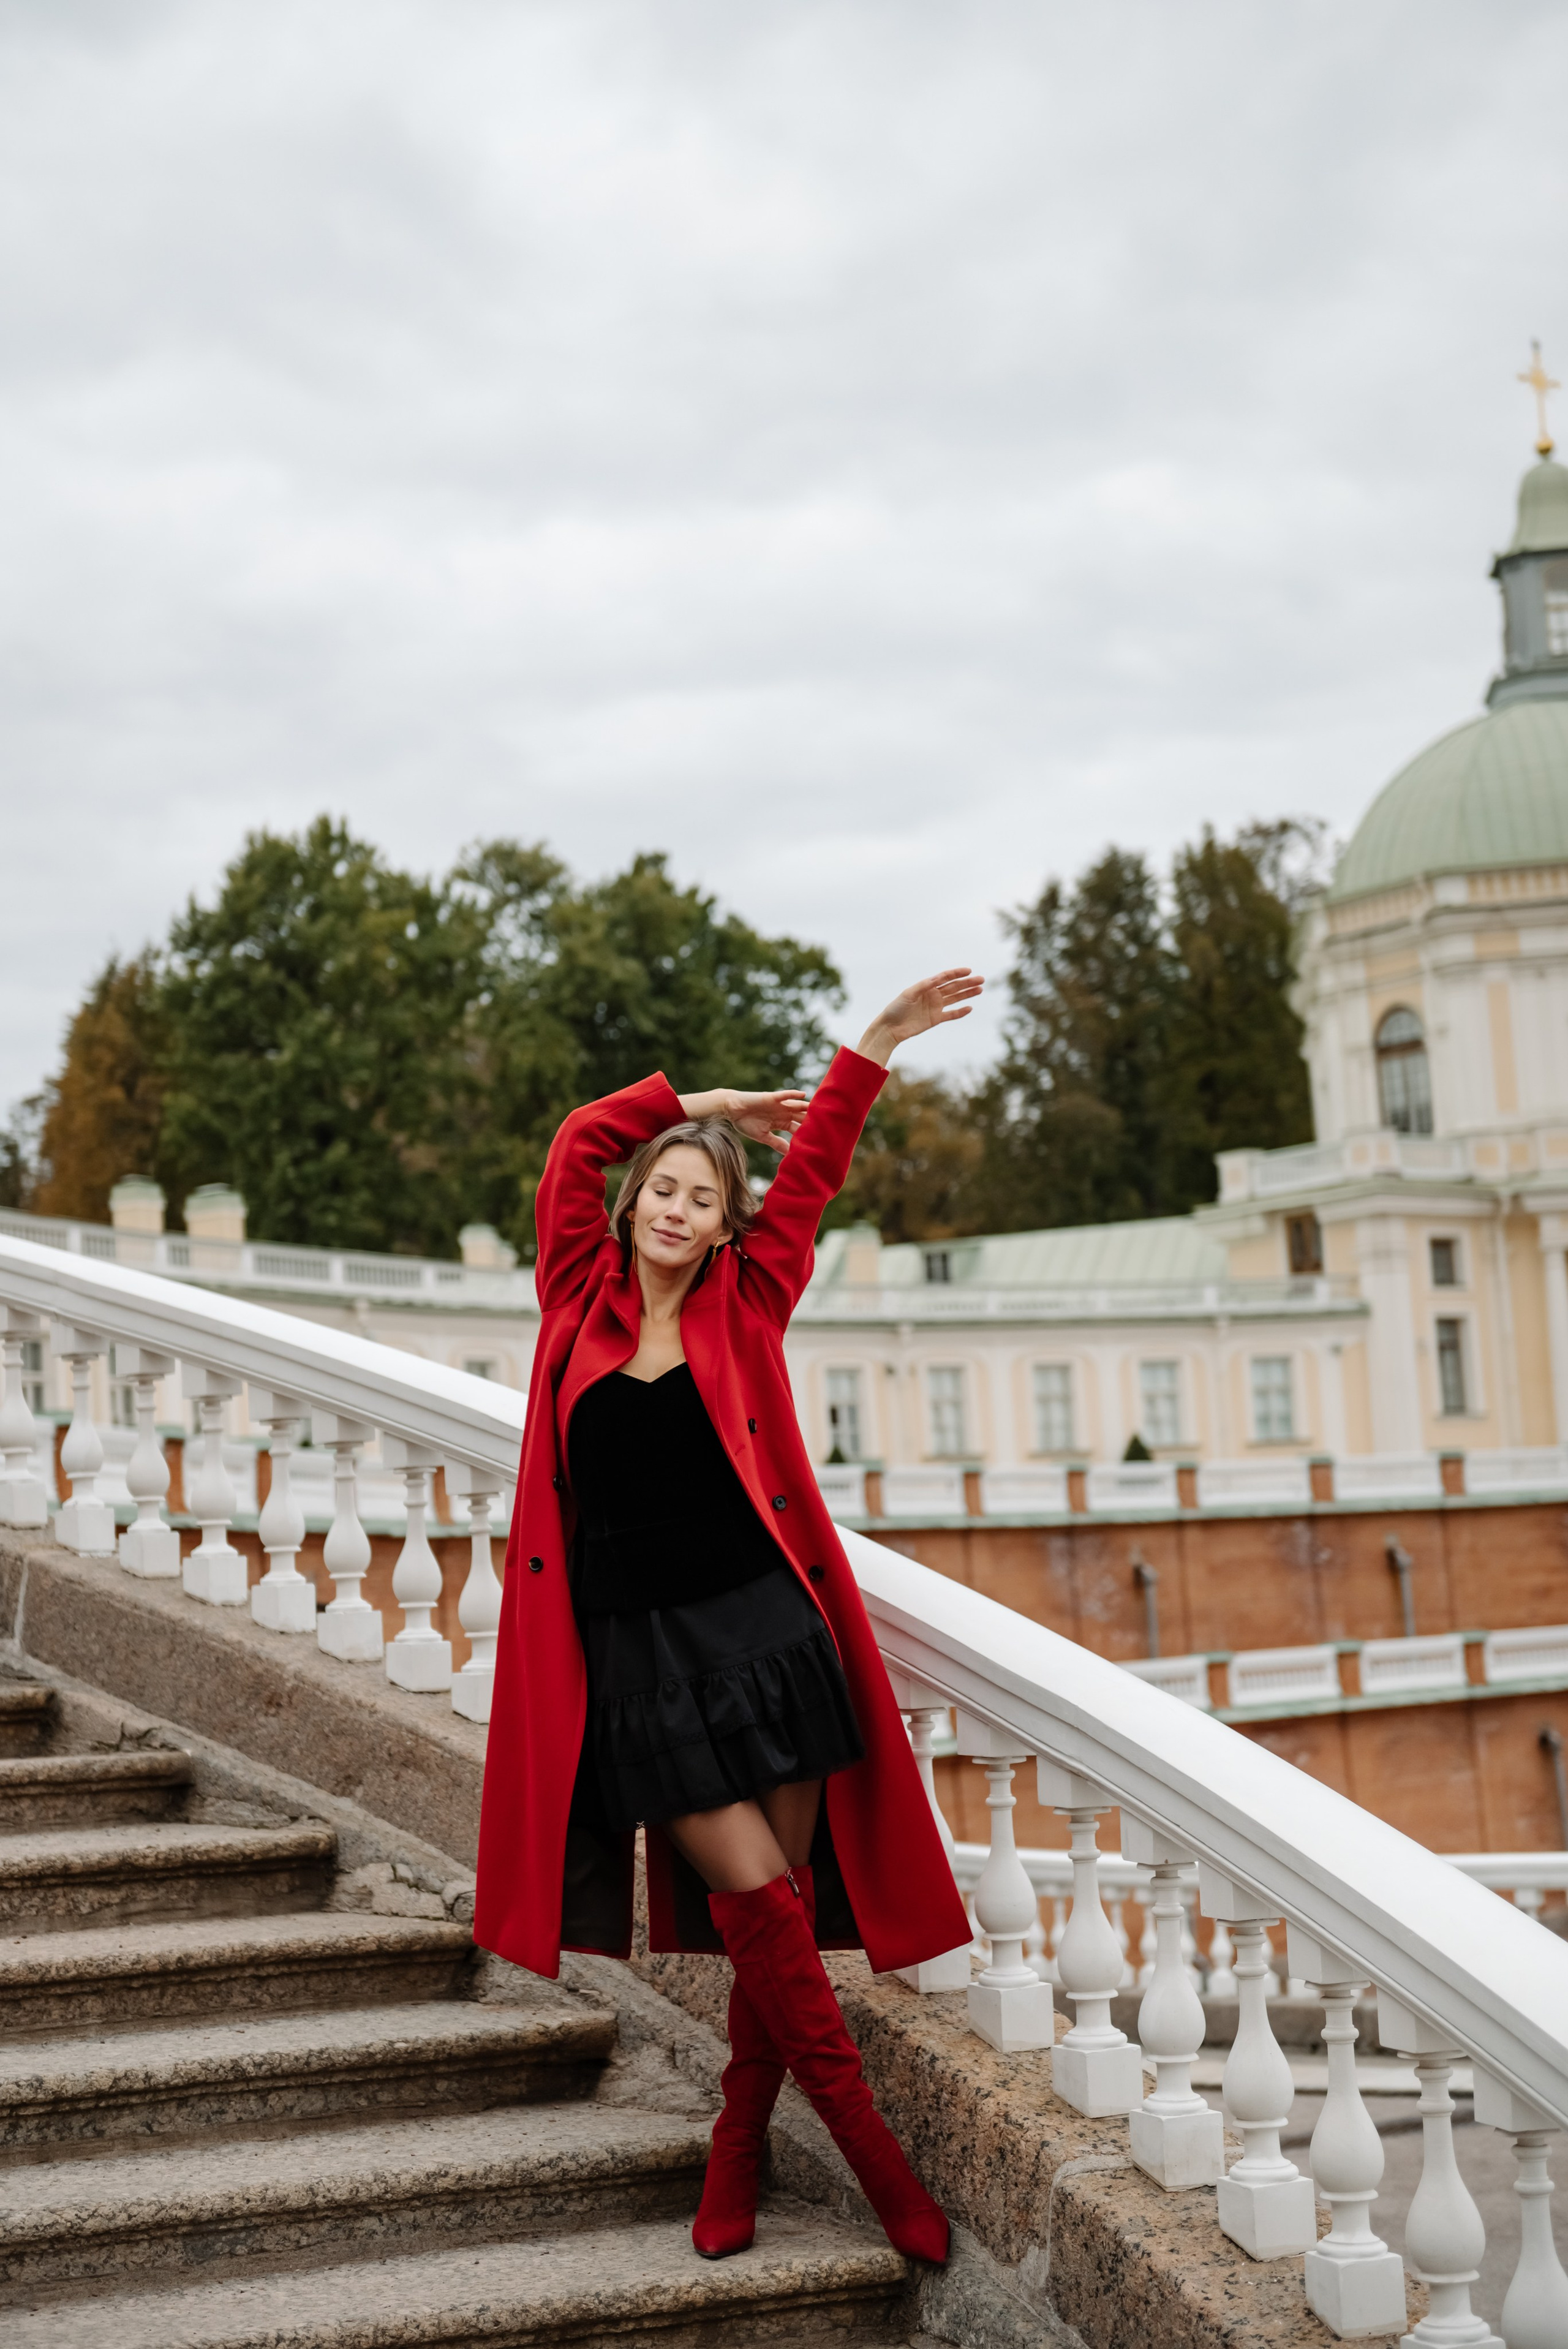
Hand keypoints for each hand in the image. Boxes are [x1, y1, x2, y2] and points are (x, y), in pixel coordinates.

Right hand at [677, 1086, 809, 1151]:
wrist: (732, 1110)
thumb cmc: (745, 1123)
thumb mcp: (763, 1137)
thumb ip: (777, 1143)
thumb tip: (790, 1155)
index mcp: (781, 1122)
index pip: (798, 1129)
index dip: (807, 1134)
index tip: (820, 1141)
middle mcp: (783, 1112)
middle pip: (802, 1117)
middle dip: (813, 1121)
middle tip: (828, 1125)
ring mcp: (778, 1104)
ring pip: (797, 1105)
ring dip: (808, 1107)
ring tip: (822, 1110)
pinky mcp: (771, 1097)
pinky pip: (784, 1095)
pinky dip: (793, 1095)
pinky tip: (803, 1095)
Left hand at [856, 968, 983, 1066]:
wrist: (890, 1028)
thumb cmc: (896, 1008)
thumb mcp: (908, 994)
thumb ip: (924, 986)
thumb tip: (938, 979)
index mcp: (926, 986)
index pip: (945, 977)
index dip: (957, 973)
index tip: (968, 971)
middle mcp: (933, 995)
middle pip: (954, 987)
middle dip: (968, 982)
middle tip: (981, 979)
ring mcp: (935, 1007)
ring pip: (955, 999)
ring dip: (967, 994)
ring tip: (980, 989)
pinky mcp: (935, 1019)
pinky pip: (951, 1015)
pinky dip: (960, 1012)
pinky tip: (970, 1008)